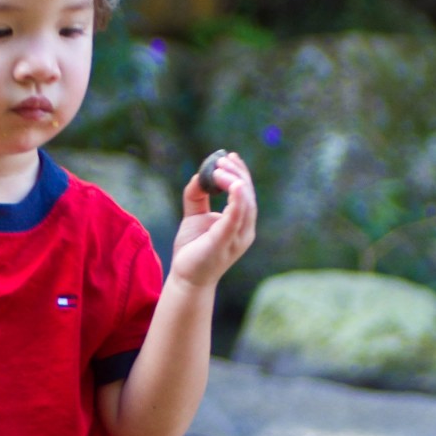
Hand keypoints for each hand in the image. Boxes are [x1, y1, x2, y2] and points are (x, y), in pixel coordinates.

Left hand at [170, 150, 256, 288]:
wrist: (186, 278)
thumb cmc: (193, 249)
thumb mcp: (194, 216)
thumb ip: (197, 195)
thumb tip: (200, 175)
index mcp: (240, 224)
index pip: (246, 193)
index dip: (240, 173)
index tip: (228, 156)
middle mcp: (244, 231)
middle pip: (249, 196)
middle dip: (237, 174)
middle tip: (222, 160)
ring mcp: (237, 238)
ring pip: (245, 204)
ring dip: (235, 182)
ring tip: (219, 169)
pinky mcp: (224, 243)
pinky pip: (235, 219)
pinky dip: (237, 202)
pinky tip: (235, 185)